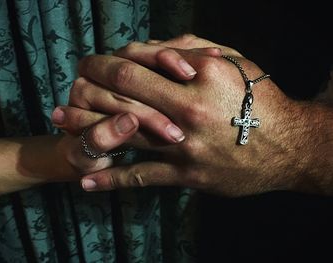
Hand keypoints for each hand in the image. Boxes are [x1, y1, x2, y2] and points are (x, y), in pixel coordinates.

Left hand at [63, 40, 310, 196]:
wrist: (289, 146)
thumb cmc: (260, 99)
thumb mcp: (232, 60)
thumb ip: (188, 48)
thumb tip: (146, 49)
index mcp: (197, 77)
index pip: (133, 66)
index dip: (103, 64)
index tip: (89, 65)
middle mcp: (186, 111)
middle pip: (120, 98)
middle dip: (86, 91)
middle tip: (66, 91)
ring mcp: (184, 147)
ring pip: (123, 136)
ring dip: (86, 129)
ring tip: (60, 125)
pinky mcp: (187, 175)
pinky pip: (142, 177)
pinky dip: (112, 179)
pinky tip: (87, 181)